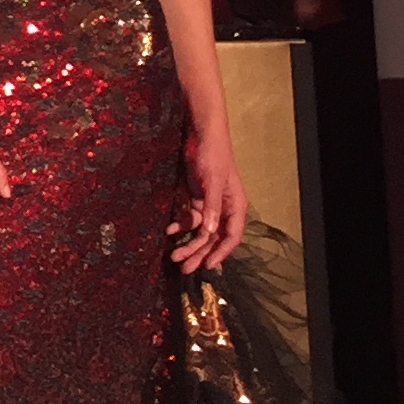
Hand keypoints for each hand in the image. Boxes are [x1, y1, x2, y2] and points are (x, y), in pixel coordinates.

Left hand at [174, 121, 248, 274]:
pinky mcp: (194, 198)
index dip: (221, 252)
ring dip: (187, 244)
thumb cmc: (211, 154)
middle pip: (213, 238)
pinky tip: (168, 230)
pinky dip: (178, 225)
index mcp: (235, 205)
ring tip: (172, 256)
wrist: (198, 134)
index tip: (207, 266)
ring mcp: (208, 204)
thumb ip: (211, 206)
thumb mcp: (211, 180)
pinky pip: (187, 218)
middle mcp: (224, 208)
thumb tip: (210, 232)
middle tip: (184, 269)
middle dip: (199, 253)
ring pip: (199, 231)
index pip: (232, 236)